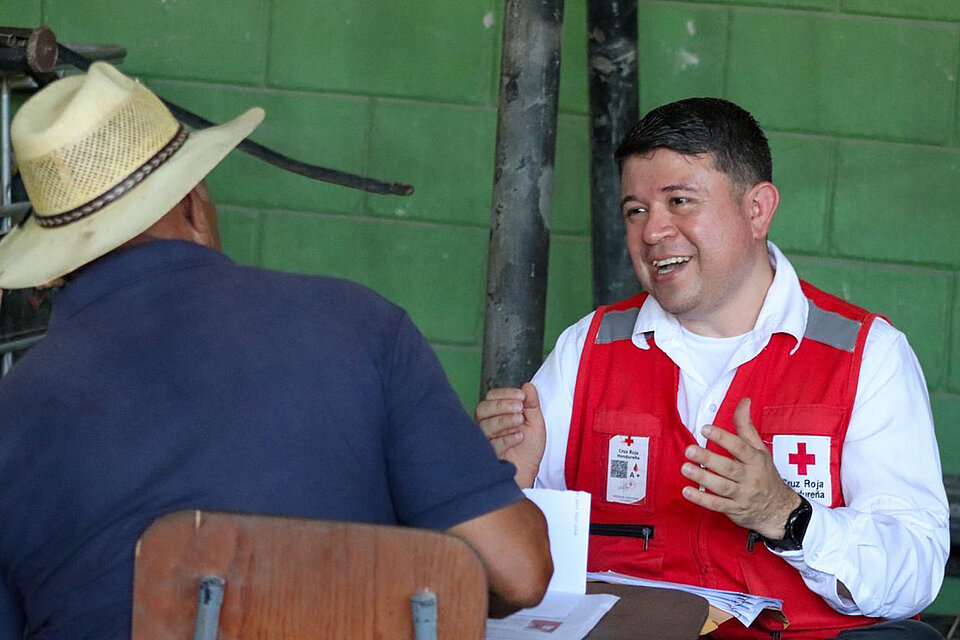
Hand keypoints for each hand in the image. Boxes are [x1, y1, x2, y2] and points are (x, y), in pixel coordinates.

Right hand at [475, 383, 545, 487]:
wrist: (529, 470)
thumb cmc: (529, 446)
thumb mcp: (535, 421)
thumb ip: (531, 403)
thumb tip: (528, 386)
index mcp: (495, 413)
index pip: (491, 397)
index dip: (505, 394)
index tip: (521, 395)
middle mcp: (486, 424)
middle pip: (482, 408)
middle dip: (501, 406)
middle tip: (519, 408)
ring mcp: (484, 440)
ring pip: (485, 425)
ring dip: (504, 420)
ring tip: (520, 422)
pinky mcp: (487, 455)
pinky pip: (491, 444)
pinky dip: (506, 438)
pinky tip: (519, 437)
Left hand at [680, 397, 800, 538]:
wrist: (778, 509)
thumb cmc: (765, 474)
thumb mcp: (760, 449)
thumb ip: (746, 427)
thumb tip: (743, 401)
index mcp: (756, 460)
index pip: (740, 447)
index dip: (723, 438)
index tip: (705, 429)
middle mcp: (750, 477)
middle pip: (728, 467)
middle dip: (708, 459)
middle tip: (689, 450)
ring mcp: (742, 495)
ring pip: (722, 487)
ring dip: (702, 478)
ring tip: (685, 468)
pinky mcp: (734, 509)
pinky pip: (717, 505)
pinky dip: (702, 499)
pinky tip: (687, 491)